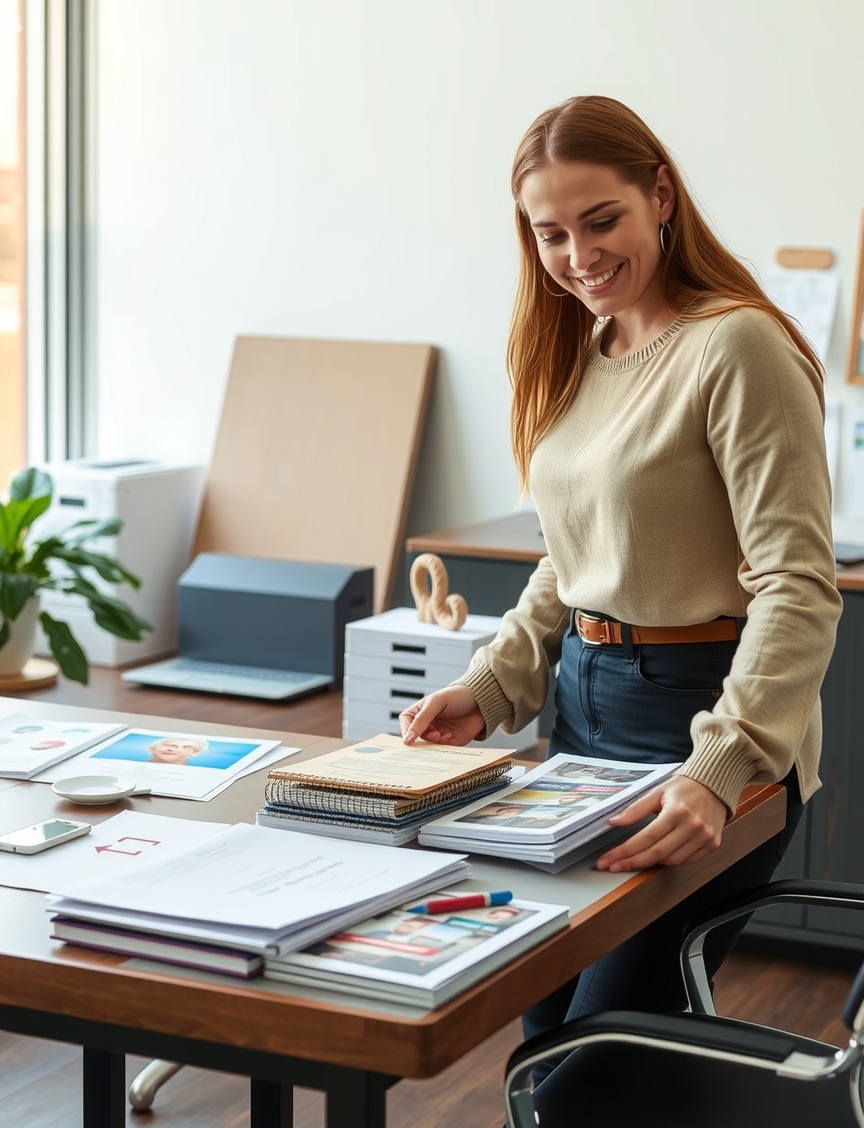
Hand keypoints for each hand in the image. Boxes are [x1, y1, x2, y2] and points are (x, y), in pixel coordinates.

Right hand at [400, 686, 485, 745]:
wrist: (481, 700)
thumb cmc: (457, 695)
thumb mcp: (436, 702)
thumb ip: (421, 719)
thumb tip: (408, 737)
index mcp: (420, 712)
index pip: (406, 723)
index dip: (406, 731)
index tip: (409, 740)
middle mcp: (428, 724)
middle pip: (417, 738)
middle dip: (422, 740)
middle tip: (430, 738)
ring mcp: (439, 734)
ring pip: (429, 746)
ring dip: (435, 744)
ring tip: (443, 736)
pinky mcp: (451, 742)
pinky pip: (444, 750)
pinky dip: (445, 748)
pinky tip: (450, 738)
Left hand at [595, 776, 726, 872]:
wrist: (715, 784)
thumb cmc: (685, 787)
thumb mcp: (657, 792)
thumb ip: (635, 809)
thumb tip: (614, 822)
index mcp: (677, 812)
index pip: (646, 838)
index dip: (624, 851)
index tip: (609, 859)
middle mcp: (692, 827)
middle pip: (657, 853)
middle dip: (632, 862)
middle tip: (613, 866)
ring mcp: (704, 837)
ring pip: (672, 861)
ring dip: (651, 862)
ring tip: (635, 859)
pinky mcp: (713, 844)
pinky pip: (688, 861)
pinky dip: (671, 861)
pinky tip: (659, 857)